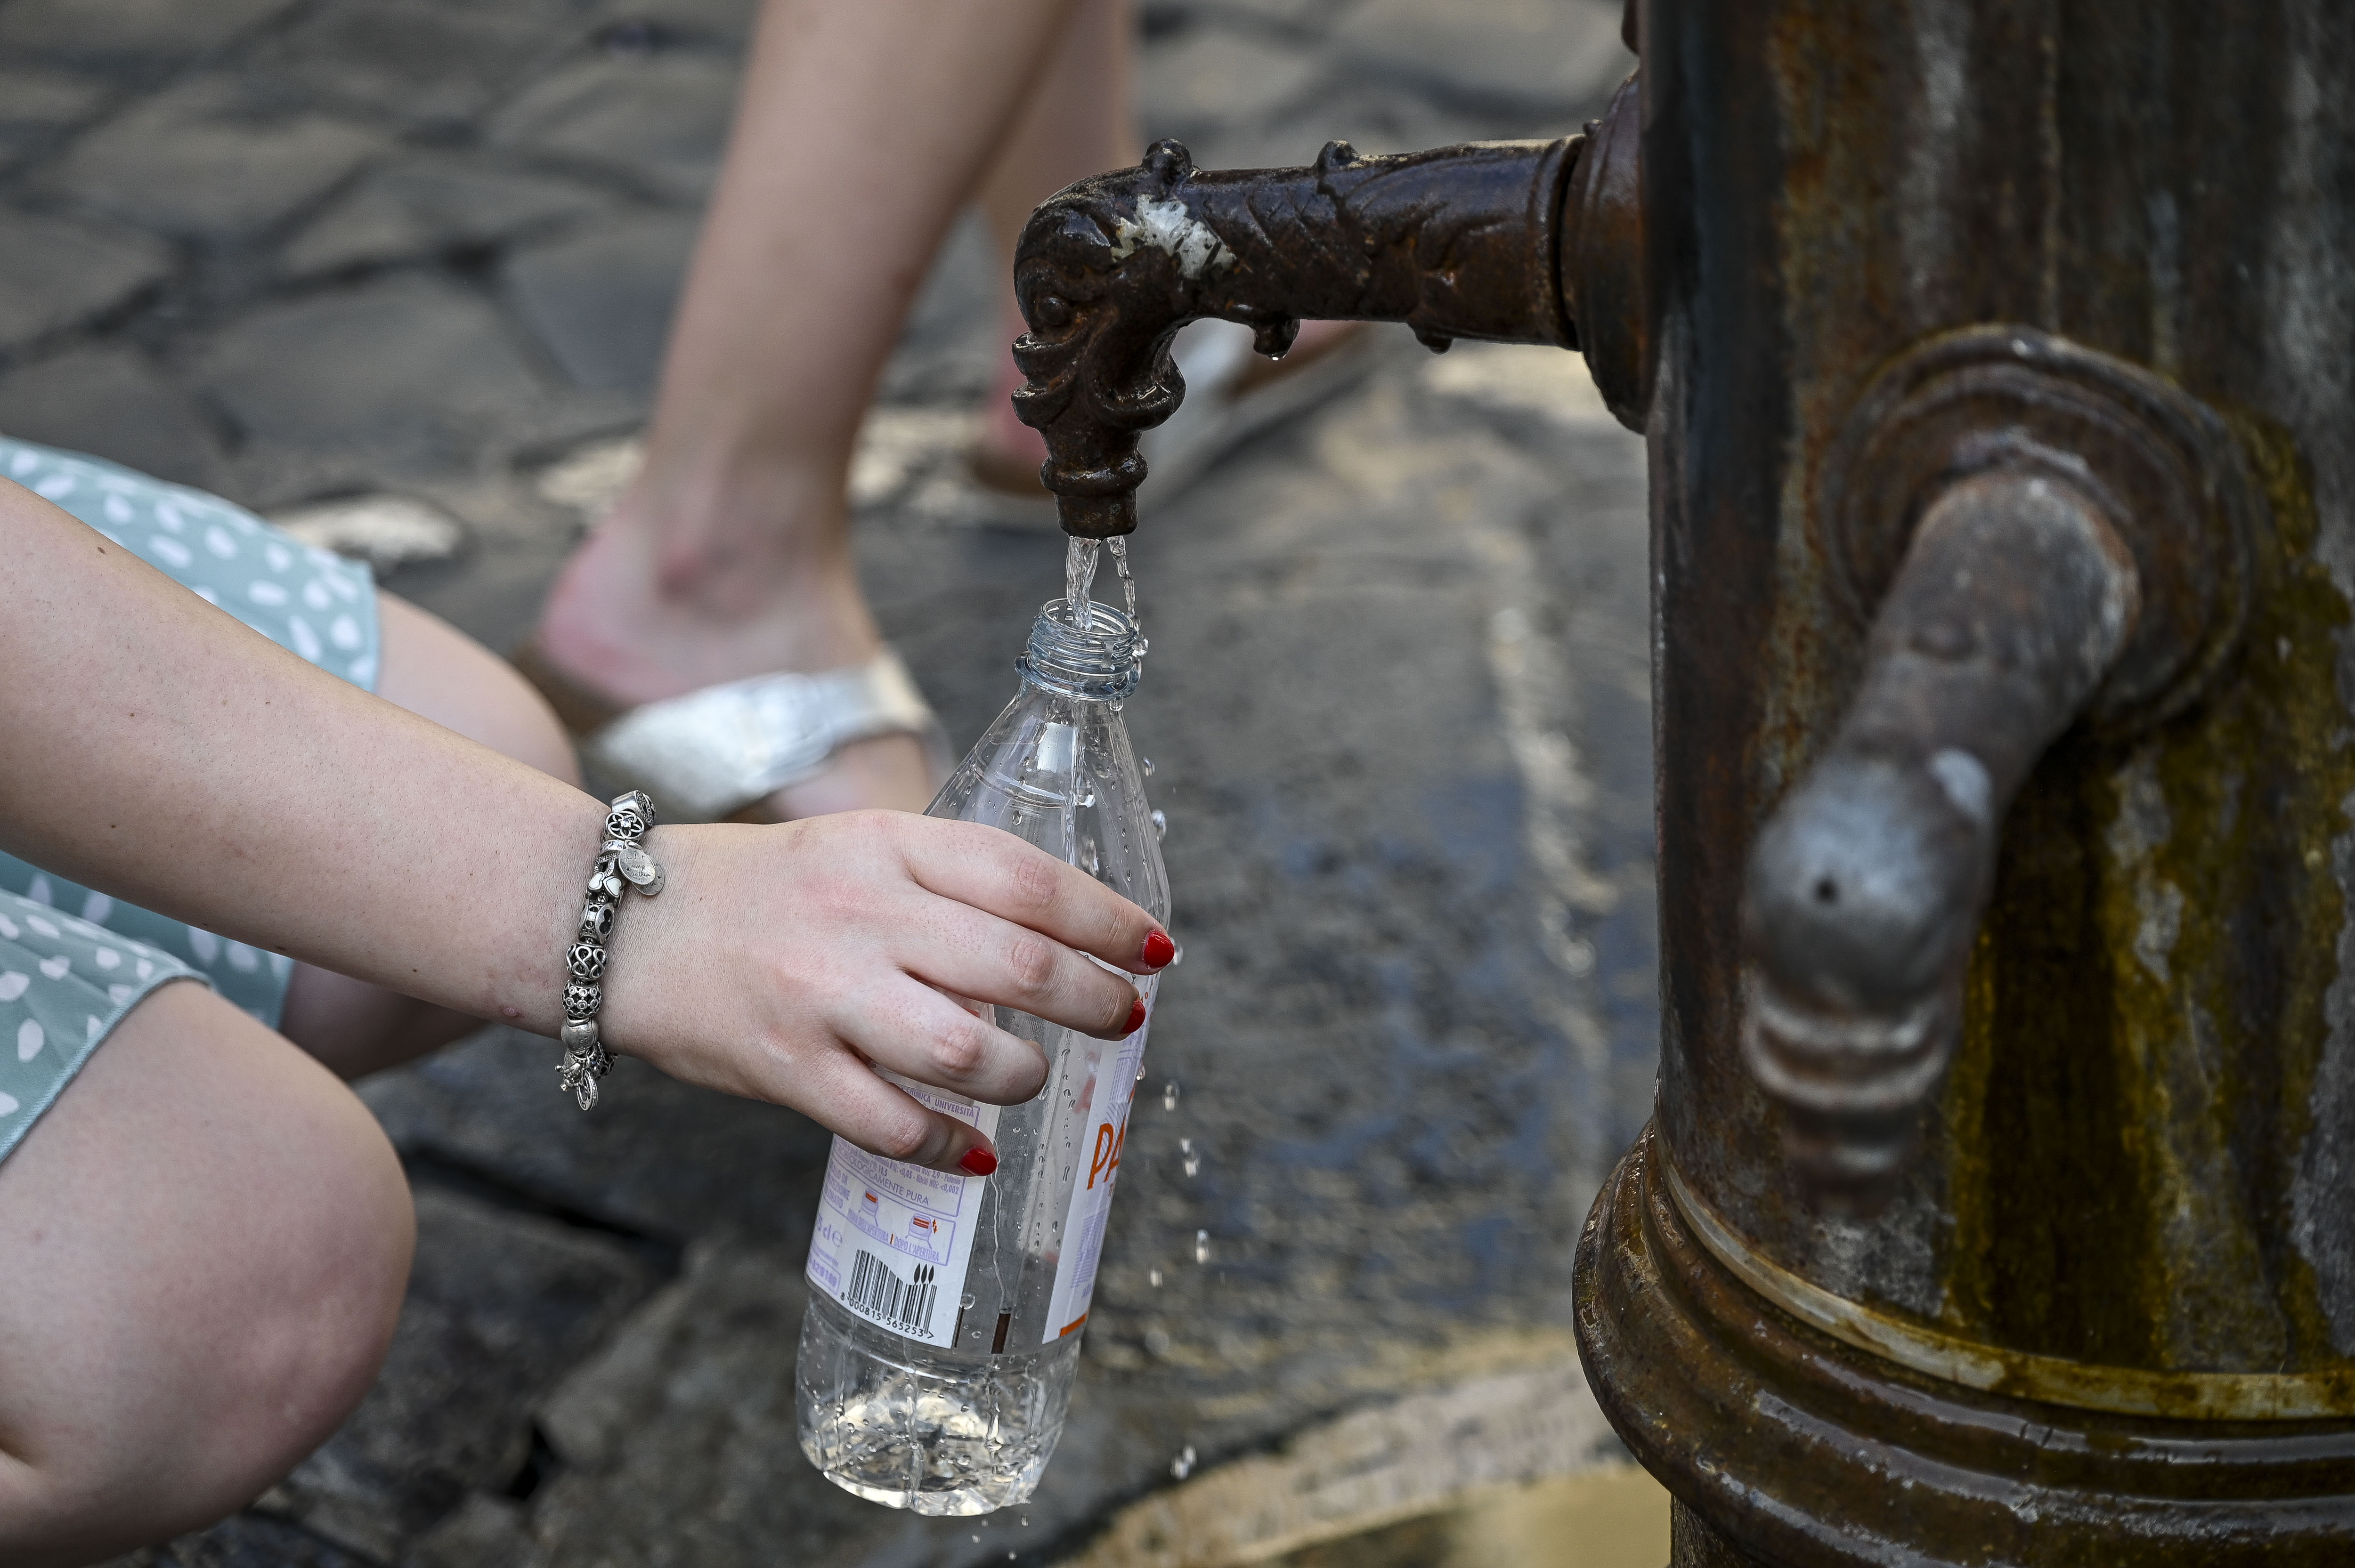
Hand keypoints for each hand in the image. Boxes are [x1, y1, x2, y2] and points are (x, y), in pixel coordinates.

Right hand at [606, 810, 1172, 1173]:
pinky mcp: (787, 1068)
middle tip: (1123, 1017)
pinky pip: (893, 1122)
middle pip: (1018, 966)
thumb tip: (1061, 932)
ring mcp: (824, 995)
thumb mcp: (859, 847)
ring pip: (967, 1051)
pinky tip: (974, 1149)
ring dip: (1026, 1077)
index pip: (1027, 879)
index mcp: (888, 848)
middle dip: (1096, 1001)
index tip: (1154, 948)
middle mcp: (863, 916)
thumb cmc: (763, 889)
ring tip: (1037, 1080)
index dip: (1106, 919)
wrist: (621, 926)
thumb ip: (948, 880)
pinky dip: (949, 1144)